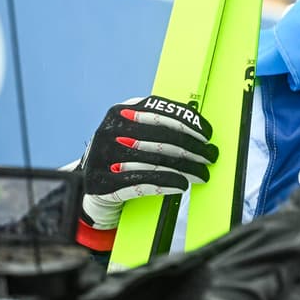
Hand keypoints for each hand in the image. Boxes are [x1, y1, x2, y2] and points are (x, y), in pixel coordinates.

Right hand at [78, 95, 215, 230]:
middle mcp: (109, 131)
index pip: (160, 111)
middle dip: (193, 148)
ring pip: (156, 160)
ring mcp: (103, 158)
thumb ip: (156, 124)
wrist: (89, 187)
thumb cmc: (121, 157)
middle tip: (210, 157)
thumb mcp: (131, 133)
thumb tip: (198, 129)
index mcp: (119, 112)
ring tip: (202, 174)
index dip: (189, 122)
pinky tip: (182, 185)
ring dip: (186, 168)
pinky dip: (167, 182)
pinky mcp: (103, 184)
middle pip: (162, 137)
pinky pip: (143, 181)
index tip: (207, 134)